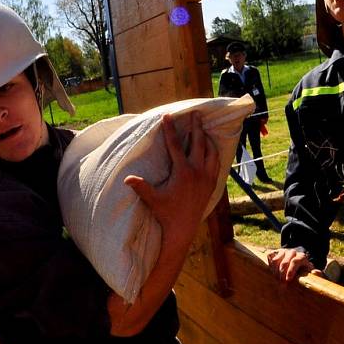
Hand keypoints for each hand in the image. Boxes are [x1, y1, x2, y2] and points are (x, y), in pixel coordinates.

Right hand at [124, 112, 219, 236]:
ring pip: (211, 152)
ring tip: (204, 130)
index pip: (175, 145)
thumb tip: (126, 178)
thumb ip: (141, 187)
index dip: (170, 130)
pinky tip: (211, 149)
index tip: (168, 116)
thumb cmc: (166, 214)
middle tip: (197, 113)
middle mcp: (197, 172)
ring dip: (207, 139)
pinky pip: (217, 163)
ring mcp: (207, 177)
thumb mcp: (152, 199)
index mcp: (182, 172)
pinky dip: (214, 153)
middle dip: (196, 127)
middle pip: (198, 143)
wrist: (183, 230)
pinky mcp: (212, 184)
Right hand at [266, 248, 321, 281]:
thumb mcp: (311, 273)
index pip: (295, 262)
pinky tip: (273, 272)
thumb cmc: (304, 271)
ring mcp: (283, 251)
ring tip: (276, 280)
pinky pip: (270, 256)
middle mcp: (292, 252)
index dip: (291, 271)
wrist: (298, 263)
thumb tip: (315, 272)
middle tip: (281, 285)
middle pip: (284, 263)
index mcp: (301, 257)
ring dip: (275, 272)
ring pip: (276, 260)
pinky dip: (270, 264)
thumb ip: (316, 274)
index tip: (288, 281)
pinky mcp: (276, 251)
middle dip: (282, 275)